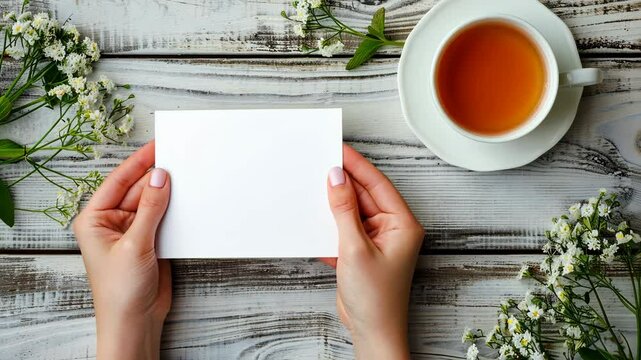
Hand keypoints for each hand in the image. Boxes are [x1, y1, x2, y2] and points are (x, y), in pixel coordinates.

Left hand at [72, 141, 170, 359]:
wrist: (135, 322)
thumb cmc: (120, 290)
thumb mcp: (134, 244)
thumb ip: (150, 209)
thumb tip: (160, 177)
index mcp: (95, 219)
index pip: (118, 181)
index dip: (138, 162)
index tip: (157, 146)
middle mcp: (112, 223)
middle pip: (138, 190)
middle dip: (156, 176)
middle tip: (179, 158)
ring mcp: (133, 232)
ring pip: (153, 203)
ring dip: (168, 193)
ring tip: (187, 175)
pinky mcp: (151, 242)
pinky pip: (164, 218)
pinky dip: (175, 210)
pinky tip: (187, 200)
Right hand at [324, 145, 423, 359]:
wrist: (371, 333)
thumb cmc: (376, 299)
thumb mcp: (355, 248)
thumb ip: (344, 210)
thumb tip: (336, 179)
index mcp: (402, 224)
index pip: (377, 184)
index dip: (357, 166)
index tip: (338, 150)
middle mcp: (391, 229)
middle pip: (364, 195)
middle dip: (343, 182)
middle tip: (320, 162)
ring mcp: (375, 240)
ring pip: (352, 211)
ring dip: (334, 203)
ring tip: (313, 185)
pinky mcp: (360, 252)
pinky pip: (344, 228)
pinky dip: (330, 223)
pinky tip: (315, 215)